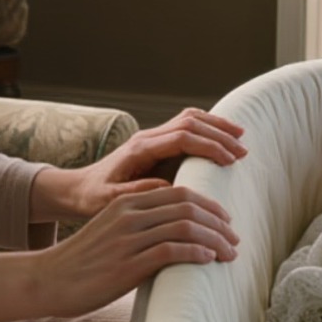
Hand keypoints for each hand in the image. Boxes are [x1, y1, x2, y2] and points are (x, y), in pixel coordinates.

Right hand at [0, 181, 238, 321]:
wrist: (47, 280)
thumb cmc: (82, 263)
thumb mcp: (111, 234)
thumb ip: (140, 228)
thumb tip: (176, 239)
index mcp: (126, 202)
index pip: (179, 192)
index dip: (209, 205)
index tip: (226, 221)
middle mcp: (129, 214)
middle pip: (187, 205)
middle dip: (218, 221)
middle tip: (235, 238)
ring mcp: (128, 238)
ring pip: (185, 226)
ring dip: (215, 238)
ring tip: (229, 253)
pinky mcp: (127, 264)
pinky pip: (171, 250)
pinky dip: (196, 252)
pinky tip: (209, 260)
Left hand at [33, 108, 245, 222]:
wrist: (76, 190)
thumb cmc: (92, 200)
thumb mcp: (110, 201)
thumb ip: (137, 192)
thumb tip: (168, 186)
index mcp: (139, 150)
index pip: (182, 137)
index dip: (209, 146)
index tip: (230, 160)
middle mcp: (146, 138)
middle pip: (190, 122)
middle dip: (219, 134)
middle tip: (244, 150)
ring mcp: (151, 138)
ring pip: (189, 120)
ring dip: (216, 127)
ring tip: (241, 139)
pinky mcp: (155, 145)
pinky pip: (185, 128)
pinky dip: (206, 129)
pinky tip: (222, 140)